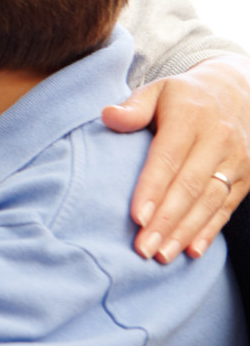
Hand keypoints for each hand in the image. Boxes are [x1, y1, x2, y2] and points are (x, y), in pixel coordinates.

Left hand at [102, 54, 249, 261]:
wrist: (237, 91)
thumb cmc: (184, 96)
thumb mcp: (158, 90)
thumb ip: (134, 105)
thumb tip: (108, 116)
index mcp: (190, 118)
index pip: (168, 157)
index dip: (153, 189)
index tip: (137, 217)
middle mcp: (218, 140)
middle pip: (190, 186)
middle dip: (166, 221)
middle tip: (143, 248)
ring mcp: (236, 160)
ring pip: (210, 202)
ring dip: (185, 232)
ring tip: (161, 255)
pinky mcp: (247, 177)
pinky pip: (227, 207)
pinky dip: (210, 231)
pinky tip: (192, 251)